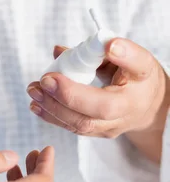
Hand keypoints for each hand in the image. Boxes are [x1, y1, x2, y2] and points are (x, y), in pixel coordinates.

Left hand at [27, 39, 168, 162]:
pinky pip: (73, 128)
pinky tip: (36, 105)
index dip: (112, 66)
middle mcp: (124, 114)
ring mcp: (110, 127)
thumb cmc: (137, 78)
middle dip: (65, 97)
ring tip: (34, 91)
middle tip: (43, 80)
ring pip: (80, 125)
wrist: (147, 106)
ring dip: (52, 108)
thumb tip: (58, 50)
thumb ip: (102, 49)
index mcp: (135, 90)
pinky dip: (52, 116)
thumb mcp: (132, 57)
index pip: (124, 82)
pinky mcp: (97, 132)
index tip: (105, 50)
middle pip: (93, 114)